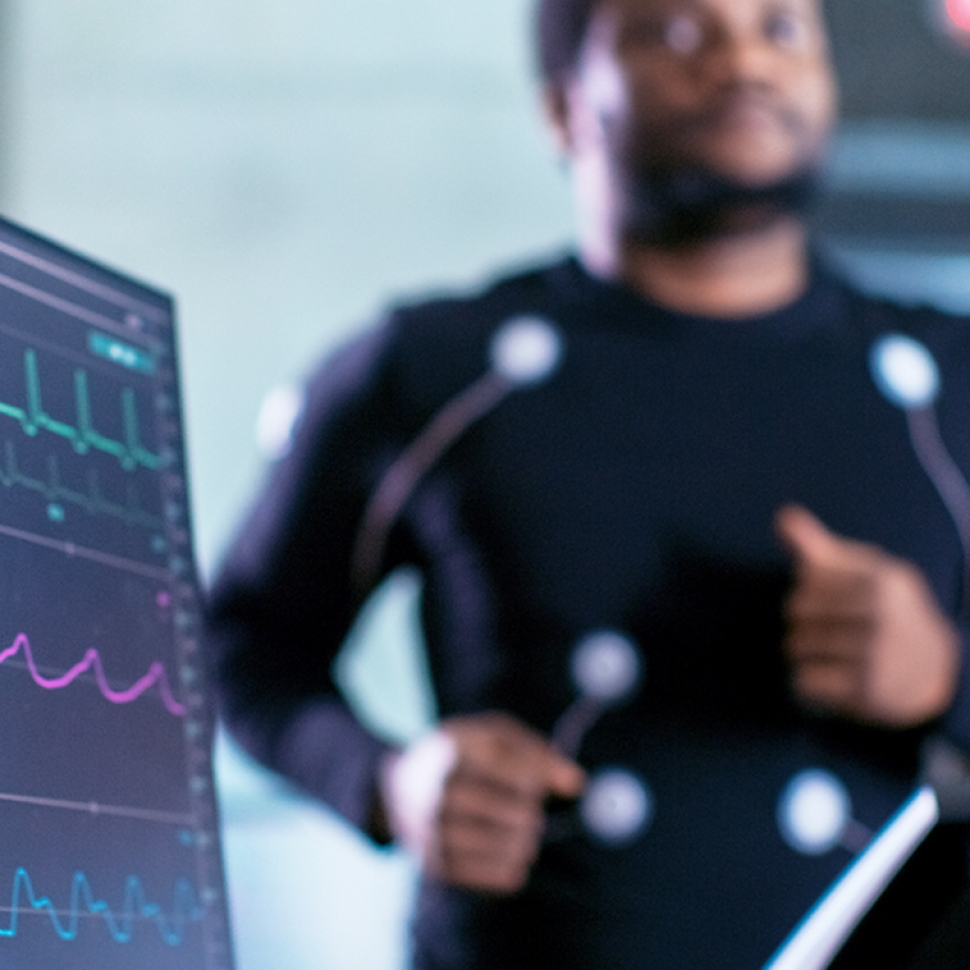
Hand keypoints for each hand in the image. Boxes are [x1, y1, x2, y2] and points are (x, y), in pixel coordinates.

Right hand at [378, 711, 584, 893]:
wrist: (397, 787)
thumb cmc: (462, 755)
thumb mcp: (493, 735)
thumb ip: (537, 752)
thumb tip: (576, 783)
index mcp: (457, 749)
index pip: (522, 773)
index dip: (540, 780)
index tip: (534, 781)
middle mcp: (440, 790)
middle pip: (520, 814)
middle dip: (532, 812)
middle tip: (525, 809)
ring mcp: (434, 831)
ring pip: (511, 847)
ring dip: (526, 841)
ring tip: (519, 831)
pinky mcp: (435, 864)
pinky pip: (496, 875)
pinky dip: (512, 866)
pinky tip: (508, 852)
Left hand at [775, 504, 959, 726]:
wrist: (932, 669)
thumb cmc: (882, 610)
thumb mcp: (860, 572)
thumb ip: (817, 546)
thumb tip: (782, 516)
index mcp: (881, 578)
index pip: (808, 576)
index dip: (808, 589)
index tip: (826, 599)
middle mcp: (882, 613)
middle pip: (796, 609)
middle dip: (799, 621)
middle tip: (819, 629)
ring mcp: (876, 652)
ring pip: (797, 645)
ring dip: (799, 651)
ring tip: (819, 653)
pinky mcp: (867, 688)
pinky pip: (805, 680)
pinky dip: (805, 682)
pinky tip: (825, 678)